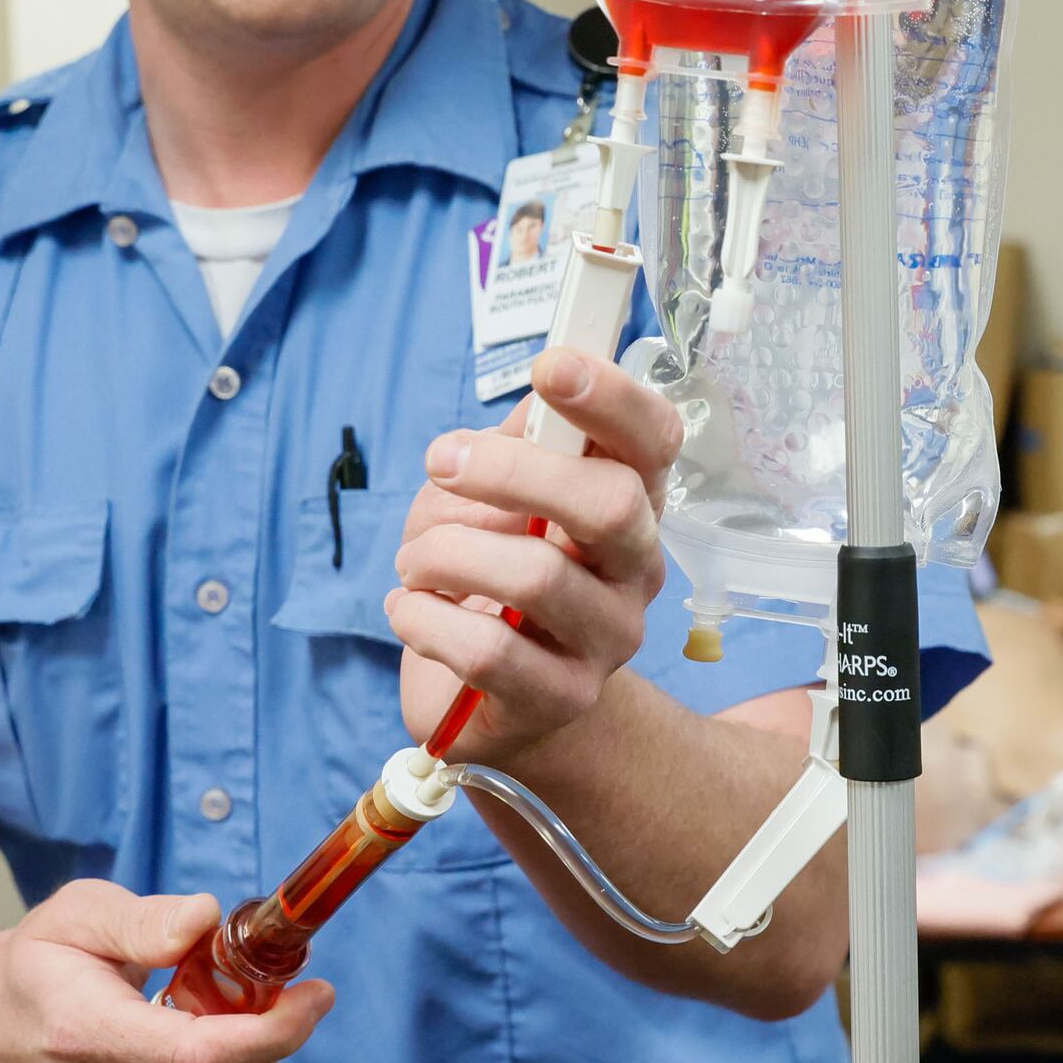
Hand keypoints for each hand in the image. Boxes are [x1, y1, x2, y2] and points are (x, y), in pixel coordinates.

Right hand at [0, 879, 332, 1062]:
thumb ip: (145, 918)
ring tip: (208, 1024)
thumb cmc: (37, 963)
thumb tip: (206, 920)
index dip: (275, 1030)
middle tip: (261, 993)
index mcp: (79, 1035)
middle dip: (271, 1036)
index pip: (200, 1056)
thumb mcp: (81, 912)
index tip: (316, 994)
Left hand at [389, 344, 678, 758]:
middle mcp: (636, 568)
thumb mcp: (489, 494)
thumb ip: (514, 443)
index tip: (551, 365)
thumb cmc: (488, 574)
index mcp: (630, 501)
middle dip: (511, 470)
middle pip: (608, 503)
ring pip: (537, 576)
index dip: (613, 398)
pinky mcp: (562, 697)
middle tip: (441, 462)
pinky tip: (408, 609)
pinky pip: (488, 649)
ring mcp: (607, 638)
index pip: (655, 441)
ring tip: (413, 561)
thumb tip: (536, 398)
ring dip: (446, 554)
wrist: (490, 695)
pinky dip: (424, 618)